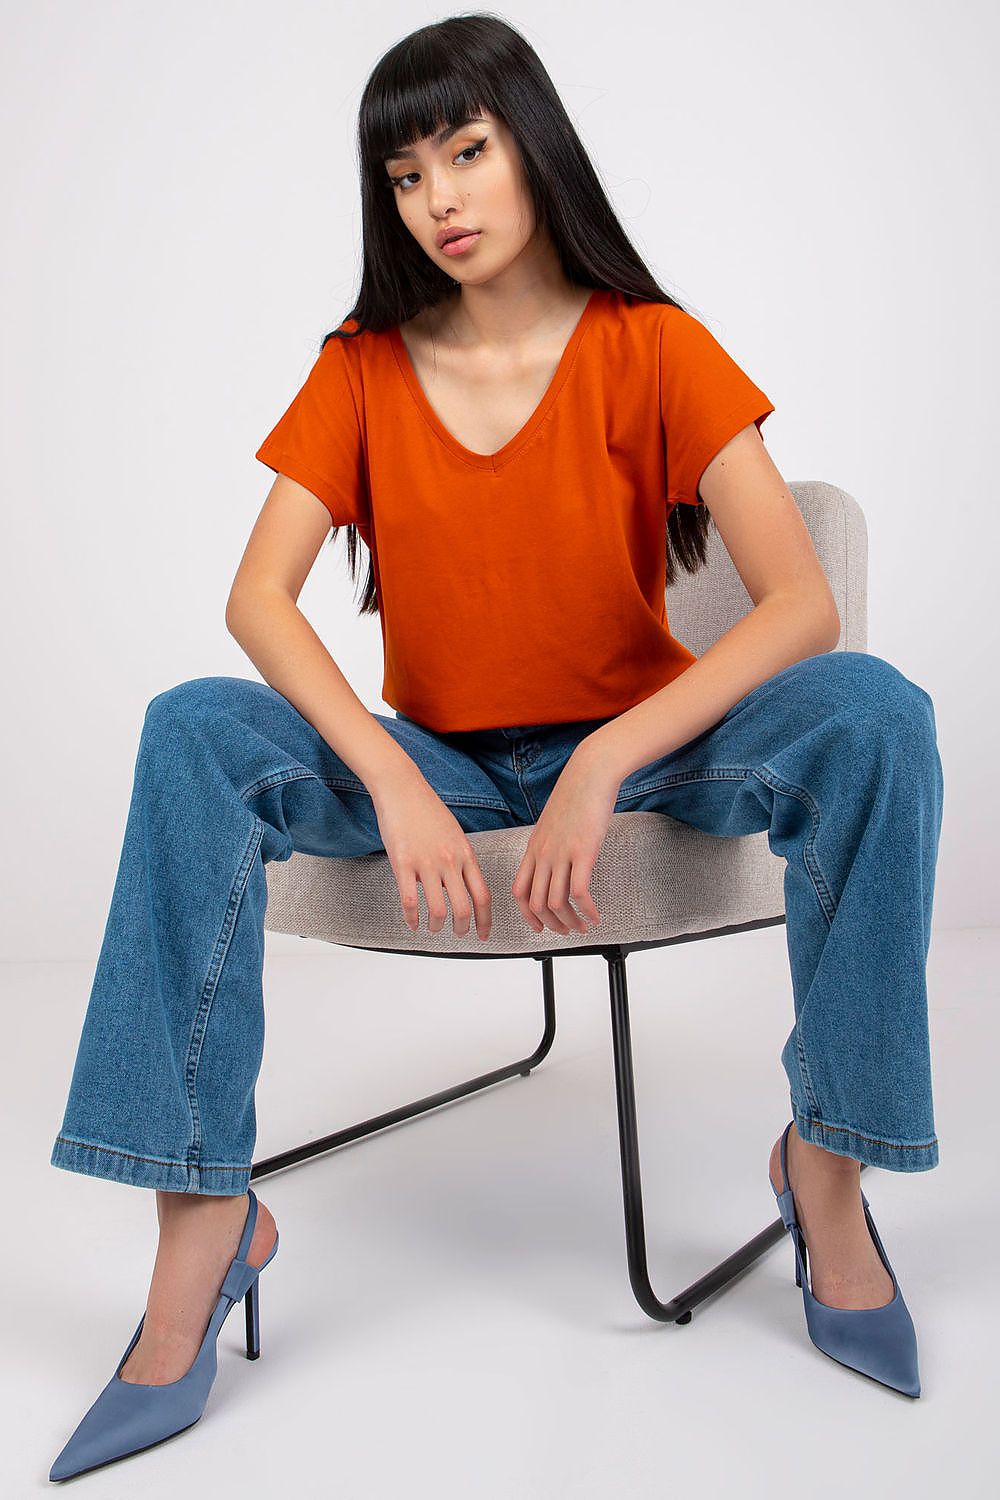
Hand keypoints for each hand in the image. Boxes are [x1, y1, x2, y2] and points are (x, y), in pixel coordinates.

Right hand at [372, 771, 492, 940]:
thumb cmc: (427, 809)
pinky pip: (410, 901)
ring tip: (434, 929)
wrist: (403, 788)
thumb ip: (460, 859)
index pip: (483, 895)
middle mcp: (450, 861)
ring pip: (439, 909)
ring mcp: (427, 863)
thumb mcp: (454, 833)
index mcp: (465, 854)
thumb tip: (462, 883)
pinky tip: (412, 923)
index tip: (483, 933)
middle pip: (464, 907)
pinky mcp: (403, 863)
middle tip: (459, 935)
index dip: (485, 920)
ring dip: (437, 927)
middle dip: (464, 928)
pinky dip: (412, 918)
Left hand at [511, 751, 618, 934]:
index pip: (519, 891)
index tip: (540, 926)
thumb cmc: (576, 795)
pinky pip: (579, 893)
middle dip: (551, 924)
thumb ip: (551, 845)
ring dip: (570, 922)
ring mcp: (561, 854)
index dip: (527, 915)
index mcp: (534, 848)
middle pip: (536, 903)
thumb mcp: (553, 824)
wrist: (589, 774)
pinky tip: (596, 915)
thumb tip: (556, 862)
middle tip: (567, 931)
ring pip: (556, 903)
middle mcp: (543, 854)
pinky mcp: (583, 852)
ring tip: (584, 927)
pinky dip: (587, 911)